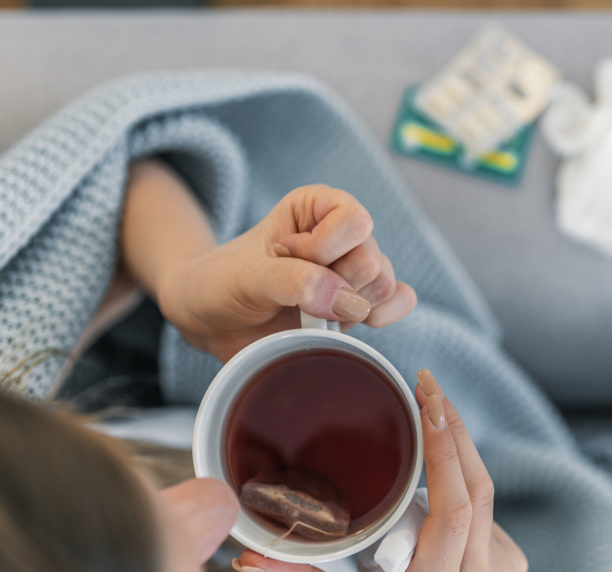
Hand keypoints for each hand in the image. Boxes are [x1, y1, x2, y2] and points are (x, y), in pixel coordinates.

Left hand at [120, 161, 415, 361]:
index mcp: (317, 207)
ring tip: (308, 312)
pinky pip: (398, 303)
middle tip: (293, 294)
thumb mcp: (248, 277)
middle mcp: (342, 235)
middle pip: (372, 260)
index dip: (323, 251)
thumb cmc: (224, 284)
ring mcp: (352, 272)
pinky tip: (345, 323)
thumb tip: (349, 302)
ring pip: (383, 287)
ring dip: (348, 308)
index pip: (353, 222)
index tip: (284, 259)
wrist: (213, 320)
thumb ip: (295, 282)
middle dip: (334, 286)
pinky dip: (382, 317)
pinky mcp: (358, 305)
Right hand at [239, 369, 539, 571]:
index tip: (427, 405)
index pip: (454, 511)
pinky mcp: (513, 560)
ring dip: (458, 444)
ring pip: (486, 490)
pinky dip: (461, 477)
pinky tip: (438, 465)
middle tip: (424, 383)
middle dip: (452, 427)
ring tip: (428, 404)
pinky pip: (486, 506)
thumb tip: (248, 553)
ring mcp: (504, 568)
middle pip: (477, 487)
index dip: (445, 453)